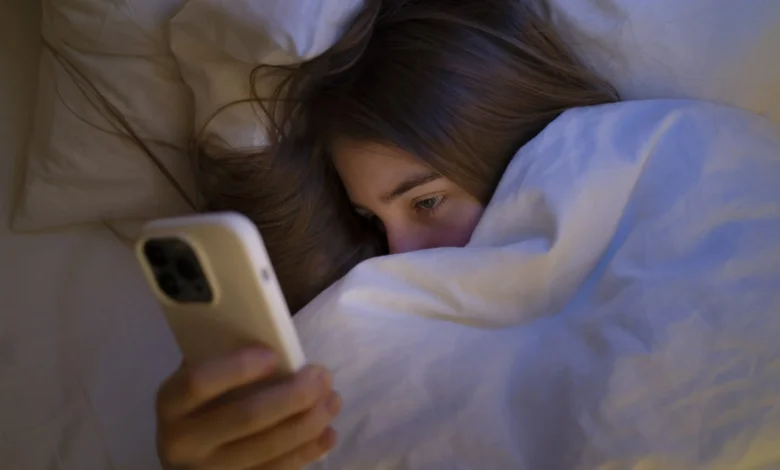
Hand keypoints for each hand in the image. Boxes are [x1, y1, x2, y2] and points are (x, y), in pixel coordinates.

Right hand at [156, 348, 339, 468]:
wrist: (183, 461)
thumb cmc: (198, 406)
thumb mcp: (196, 380)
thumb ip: (220, 360)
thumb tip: (269, 334)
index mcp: (171, 404)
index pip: (199, 383)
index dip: (238, 368)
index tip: (273, 355)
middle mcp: (184, 442)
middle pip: (246, 417)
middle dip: (294, 395)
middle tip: (322, 376)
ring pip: (268, 447)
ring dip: (309, 422)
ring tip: (332, 401)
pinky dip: (307, 451)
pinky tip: (327, 434)